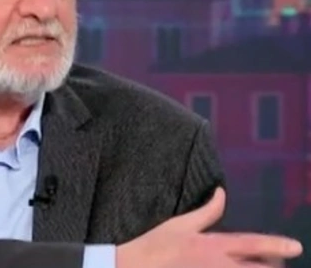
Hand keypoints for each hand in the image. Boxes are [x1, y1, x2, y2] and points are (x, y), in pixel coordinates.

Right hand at [116, 188, 301, 267]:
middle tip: (274, 263)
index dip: (277, 245)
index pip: (254, 244)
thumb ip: (207, 210)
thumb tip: (222, 191)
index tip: (296, 247)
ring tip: (260, 267)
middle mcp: (219, 266)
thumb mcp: (181, 224)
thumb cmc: (156, 245)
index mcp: (214, 245)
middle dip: (273, 267)